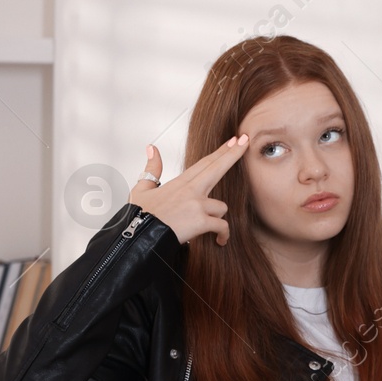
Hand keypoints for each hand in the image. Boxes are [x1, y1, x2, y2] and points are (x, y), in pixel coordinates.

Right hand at [128, 136, 248, 245]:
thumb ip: (152, 169)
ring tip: (205, 226)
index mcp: (180, 182)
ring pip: (222, 207)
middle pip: (217, 167)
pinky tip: (219, 240)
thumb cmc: (140, 216)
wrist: (136, 236)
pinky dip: (222, 234)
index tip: (234, 140)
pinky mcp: (200, 221)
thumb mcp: (142, 189)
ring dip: (216, 217)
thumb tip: (152, 148)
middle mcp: (191, 190)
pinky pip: (222, 226)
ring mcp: (196, 205)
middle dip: (233, 153)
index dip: (221, 151)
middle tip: (245, 141)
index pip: (205, 162)